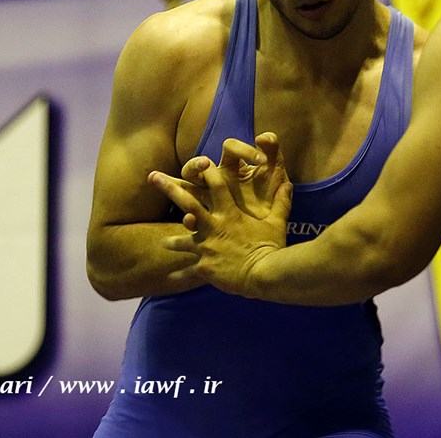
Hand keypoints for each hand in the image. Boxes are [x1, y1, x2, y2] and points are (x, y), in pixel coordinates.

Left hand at [149, 133, 293, 295]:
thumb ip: (280, 202)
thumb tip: (288, 184)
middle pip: (187, 202)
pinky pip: (189, 271)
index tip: (199, 161)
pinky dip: (180, 275)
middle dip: (169, 187)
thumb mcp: (277, 222)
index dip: (208, 171)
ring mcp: (206, 246)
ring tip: (162, 242)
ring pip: (183, 240)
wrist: (263, 273)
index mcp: (230, 213)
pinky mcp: (205, 266)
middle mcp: (213, 226)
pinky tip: (170, 280)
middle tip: (152, 177)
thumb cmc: (271, 245)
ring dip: (172, 241)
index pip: (216, 185)